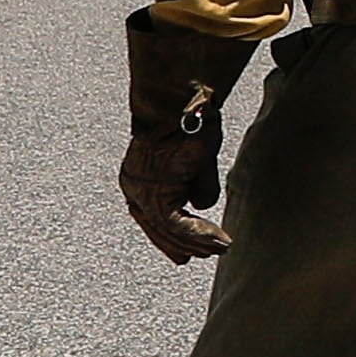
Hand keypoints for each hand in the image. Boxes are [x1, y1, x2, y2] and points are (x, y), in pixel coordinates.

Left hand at [119, 9, 256, 264]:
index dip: (169, 234)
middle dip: (179, 245)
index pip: (153, 213)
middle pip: (156, 226)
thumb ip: (197, 183)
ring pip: (169, 229)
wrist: (182, 100)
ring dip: (198, 242)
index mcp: (140, 175)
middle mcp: (135, 185)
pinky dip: (200, 235)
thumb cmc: (191, 119)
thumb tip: (202, 205)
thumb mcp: (197, 157)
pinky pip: (177, 224)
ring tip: (221, 249)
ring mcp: (142, 191)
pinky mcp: (157, 192)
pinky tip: (219, 241)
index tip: (184, 249)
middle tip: (201, 256)